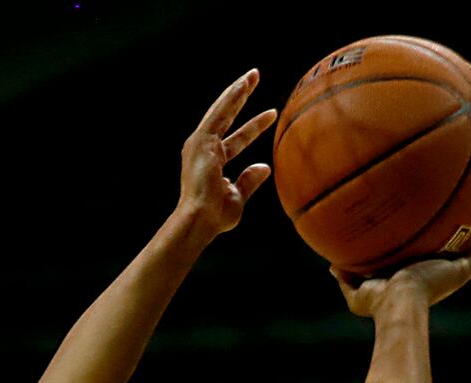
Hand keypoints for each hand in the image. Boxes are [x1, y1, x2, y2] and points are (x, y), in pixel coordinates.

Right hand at [177, 69, 276, 237]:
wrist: (199, 219)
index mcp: (211, 164)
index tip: (271, 115)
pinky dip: (231, 98)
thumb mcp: (238, 196)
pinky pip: (219, 113)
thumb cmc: (215, 216)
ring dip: (237, 91)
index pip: (236, 140)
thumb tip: (265, 167)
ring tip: (253, 74)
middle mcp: (203, 150)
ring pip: (221, 110)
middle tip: (255, 79)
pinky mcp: (200, 141)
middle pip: (226, 118)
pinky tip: (243, 84)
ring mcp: (200, 145)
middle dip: (241, 98)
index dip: (253, 128)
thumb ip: (249, 180)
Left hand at [332, 217, 470, 317]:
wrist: (398, 303)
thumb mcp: (357, 290)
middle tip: (463, 220)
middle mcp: (438, 275)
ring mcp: (453, 272)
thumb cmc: (378, 304)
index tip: (429, 234)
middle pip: (452, 254)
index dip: (429, 249)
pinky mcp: (463, 268)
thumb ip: (346, 278)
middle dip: (457, 239)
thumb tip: (332, 265)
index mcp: (417, 279)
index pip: (426, 262)